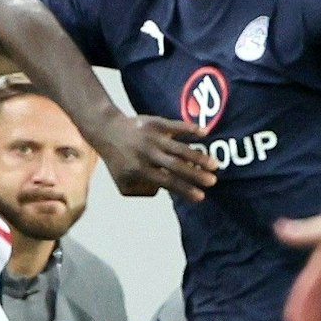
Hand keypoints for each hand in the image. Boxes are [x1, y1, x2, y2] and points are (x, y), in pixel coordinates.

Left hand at [88, 115, 214, 201]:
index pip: (166, 182)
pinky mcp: (155, 123)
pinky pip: (176, 126)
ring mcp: (152, 137)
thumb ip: (143, 192)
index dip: (184, 190)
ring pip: (179, 148)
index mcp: (138, 170)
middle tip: (213, 181)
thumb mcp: (123, 183)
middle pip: (175, 166)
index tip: (201, 197)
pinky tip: (205, 133)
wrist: (106, 130)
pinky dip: (190, 129)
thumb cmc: (118, 161)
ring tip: (214, 165)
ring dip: (198, 156)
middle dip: (195, 175)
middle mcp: (146, 154)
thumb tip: (167, 189)